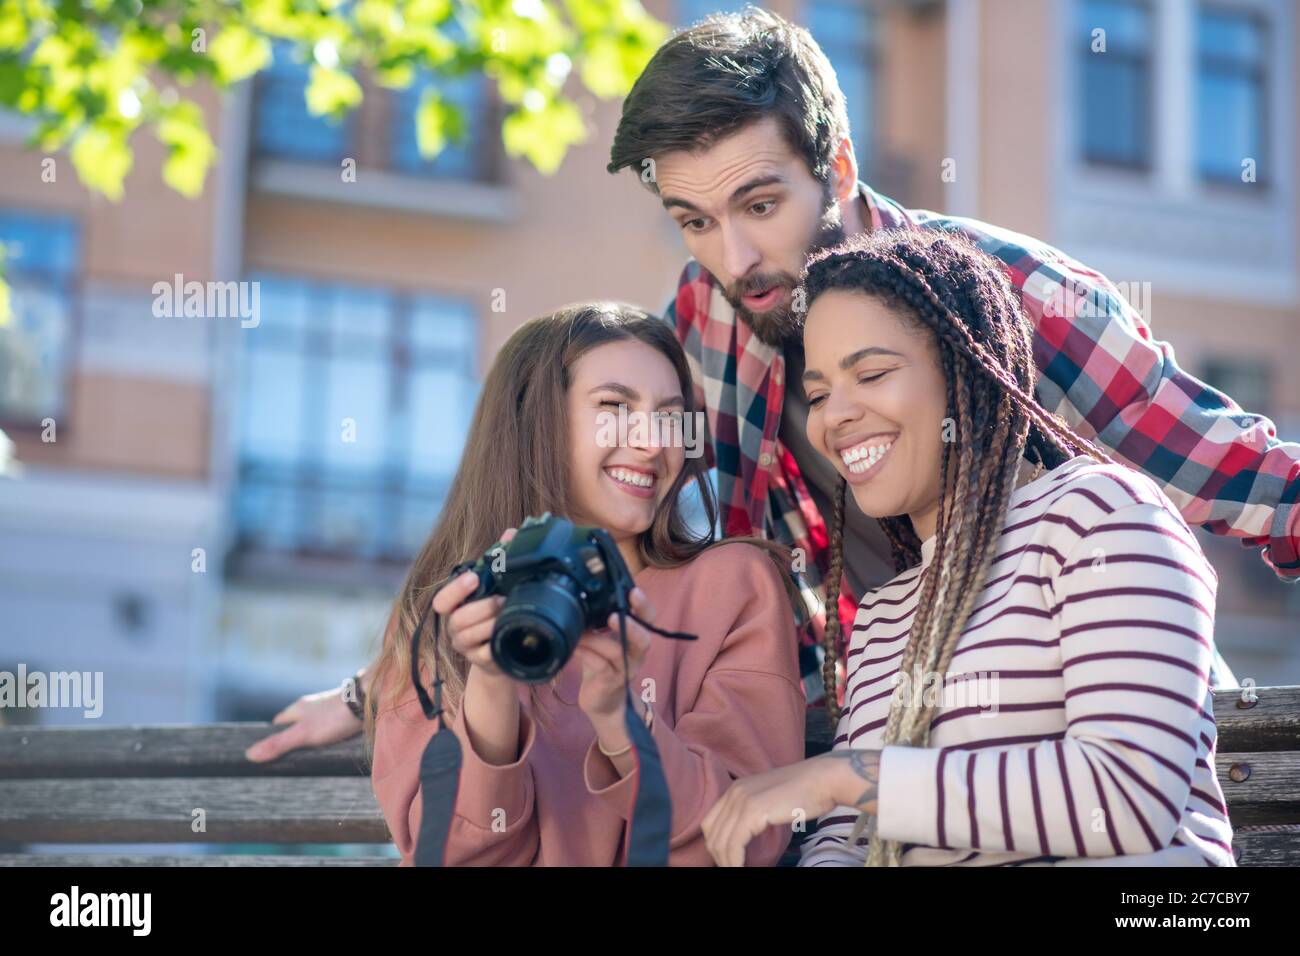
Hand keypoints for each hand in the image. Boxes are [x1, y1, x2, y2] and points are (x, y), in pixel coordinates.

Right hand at [244, 686, 361, 762]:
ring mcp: (329, 709)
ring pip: (315, 726)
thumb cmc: (335, 716)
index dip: (272, 738)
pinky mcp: (345, 713)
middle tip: (291, 759)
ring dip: (313, 739)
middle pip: (296, 725)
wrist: (370, 699)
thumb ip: (279, 744)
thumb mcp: (303, 734)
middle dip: (293, 740)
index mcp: (298, 708)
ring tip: (312, 757)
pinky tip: (334, 746)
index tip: (269, 753)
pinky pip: (332, 727)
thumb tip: (249, 755)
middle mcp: (312, 706)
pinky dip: (329, 736)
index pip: (278, 724)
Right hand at [436, 527, 517, 684]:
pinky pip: (484, 655)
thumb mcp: (497, 586)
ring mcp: (466, 646)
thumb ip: (500, 560)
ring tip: (506, 615)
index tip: (473, 578)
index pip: (441, 600)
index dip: (455, 589)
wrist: (504, 650)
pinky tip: (508, 635)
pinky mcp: (480, 661)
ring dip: (489, 624)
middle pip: (458, 619)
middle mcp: (455, 627)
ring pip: (469, 636)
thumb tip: (511, 533)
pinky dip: (496, 644)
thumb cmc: (496, 612)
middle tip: (501, 600)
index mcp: (456, 607)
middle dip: (481, 608)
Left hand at [573, 587, 654, 729]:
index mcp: (636, 638)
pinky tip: (574, 647)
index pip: (648, 618)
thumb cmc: (602, 664)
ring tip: (579, 632)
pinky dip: (586, 654)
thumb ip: (600, 621)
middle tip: (614, 617)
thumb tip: (584, 595)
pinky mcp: (611, 683)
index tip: (633, 591)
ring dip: (595, 639)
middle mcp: (636, 654)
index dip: (644, 605)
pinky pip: (600, 666)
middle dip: (632, 626)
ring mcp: (625, 670)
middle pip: (644, 639)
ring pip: (617, 652)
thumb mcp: (604, 639)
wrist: (601, 701)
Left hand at [701, 750, 880, 866]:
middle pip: (712, 833)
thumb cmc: (805, 792)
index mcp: (736, 789)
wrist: (823, 780)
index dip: (716, 845)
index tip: (728, 860)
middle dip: (719, 856)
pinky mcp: (752, 811)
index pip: (711, 822)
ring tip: (738, 871)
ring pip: (721, 842)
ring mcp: (742, 800)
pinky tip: (742, 868)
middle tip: (734, 868)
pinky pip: (734, 844)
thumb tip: (746, 835)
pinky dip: (735, 861)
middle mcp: (734, 792)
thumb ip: (754, 814)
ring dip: (727, 862)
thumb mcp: (770, 801)